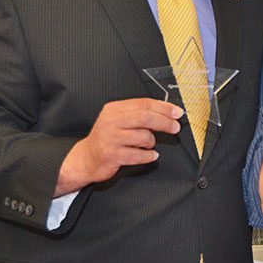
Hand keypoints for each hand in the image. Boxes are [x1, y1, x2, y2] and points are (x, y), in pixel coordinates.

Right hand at [55, 98, 182, 194]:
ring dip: (152, 142)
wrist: (85, 158)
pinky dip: (148, 156)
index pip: (143, 103)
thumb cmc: (106, 138)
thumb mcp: (117, 120)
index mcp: (114, 109)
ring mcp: (111, 139)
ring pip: (143, 136)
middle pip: (145, 117)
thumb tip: (166, 112)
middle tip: (175, 127)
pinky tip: (150, 155)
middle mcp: (111, 122)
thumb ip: (137, 114)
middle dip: (165, 122)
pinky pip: (139, 155)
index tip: (177, 112)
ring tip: (148, 144)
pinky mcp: (112, 155)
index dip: (163, 107)